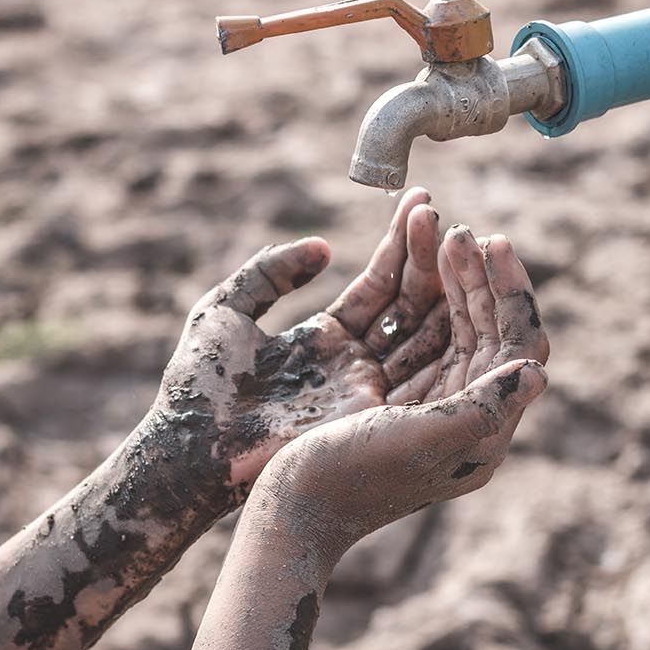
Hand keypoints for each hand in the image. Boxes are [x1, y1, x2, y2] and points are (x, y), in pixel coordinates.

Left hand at [141, 187, 452, 509]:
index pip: (377, 285)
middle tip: (442, 213)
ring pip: (421, 329)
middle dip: (426, 258)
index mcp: (326, 338)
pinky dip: (443, 328)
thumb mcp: (226, 309)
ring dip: (441, 286)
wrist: (190, 447)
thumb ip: (271, 271)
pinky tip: (459, 289)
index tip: (420, 202)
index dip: (398, 245)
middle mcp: (355, 363)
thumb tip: (324, 247)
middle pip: (407, 304)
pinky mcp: (371, 413)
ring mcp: (368, 388)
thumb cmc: (199, 384)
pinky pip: (420, 365)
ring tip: (458, 237)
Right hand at [253, 232, 550, 548]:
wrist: (289, 512)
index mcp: (481, 429)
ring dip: (443, 272)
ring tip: (432, 222)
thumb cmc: (350, 480)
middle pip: (484, 328)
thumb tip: (539, 371)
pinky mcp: (383, 390)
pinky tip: (404, 252)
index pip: (517, 346)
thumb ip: (484, 408)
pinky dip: (409, 288)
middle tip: (459, 228)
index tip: (492, 241)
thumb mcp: (422, 441)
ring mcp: (421, 399)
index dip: (511, 292)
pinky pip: (410, 328)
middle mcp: (458, 412)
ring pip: (446, 320)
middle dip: (475, 274)